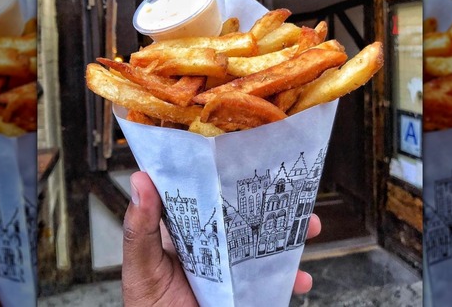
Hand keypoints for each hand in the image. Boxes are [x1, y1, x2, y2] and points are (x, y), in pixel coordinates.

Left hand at [122, 171, 320, 305]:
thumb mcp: (141, 266)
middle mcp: (212, 248)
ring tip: (310, 226)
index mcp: (186, 233)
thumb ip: (141, 228)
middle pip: (247, 218)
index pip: (207, 196)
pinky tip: (301, 278)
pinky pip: (273, 284)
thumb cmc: (148, 306)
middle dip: (273, 205)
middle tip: (294, 192)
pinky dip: (291, 280)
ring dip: (290, 237)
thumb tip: (141, 179)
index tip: (249, 159)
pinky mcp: (245, 294)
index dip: (228, 177)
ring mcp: (231, 272)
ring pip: (266, 247)